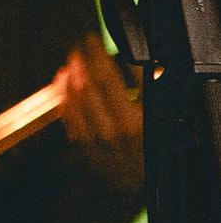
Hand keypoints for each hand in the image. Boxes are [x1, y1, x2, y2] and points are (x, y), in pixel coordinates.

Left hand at [57, 32, 143, 195]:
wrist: (145, 184)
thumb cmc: (155, 144)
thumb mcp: (160, 112)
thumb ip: (144, 84)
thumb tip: (126, 54)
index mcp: (136, 120)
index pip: (107, 76)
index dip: (95, 53)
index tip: (91, 38)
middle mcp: (113, 132)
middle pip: (87, 84)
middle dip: (80, 59)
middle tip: (79, 44)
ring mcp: (96, 143)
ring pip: (74, 99)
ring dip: (69, 75)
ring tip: (71, 61)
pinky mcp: (83, 151)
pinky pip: (68, 117)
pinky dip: (63, 96)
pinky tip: (64, 83)